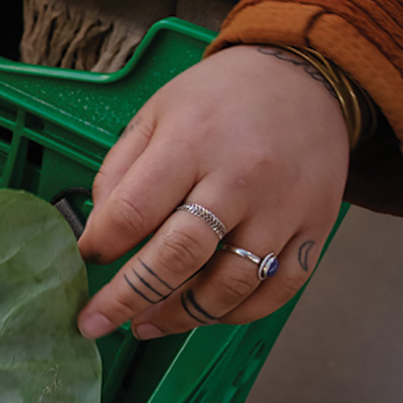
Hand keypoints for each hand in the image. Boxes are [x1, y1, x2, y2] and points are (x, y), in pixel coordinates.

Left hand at [75, 45, 350, 339]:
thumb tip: (100, 233)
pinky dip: (236, 314)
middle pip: (178, 257)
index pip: (133, 211)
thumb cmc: (223, 98)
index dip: (100, 244)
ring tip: (146, 324)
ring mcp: (282, 209)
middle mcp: (240, 178)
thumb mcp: (159, 110)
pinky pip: (275, 292)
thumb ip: (122, 168)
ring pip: (227, 287)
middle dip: (128, 298)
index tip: (88, 257)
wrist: (305, 78)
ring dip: (179, 317)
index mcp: (193, 142)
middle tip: (96, 322)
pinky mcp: (314, 229)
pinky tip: (205, 313)